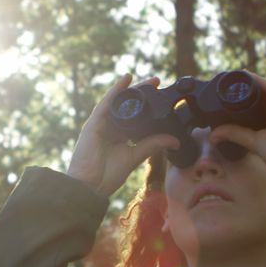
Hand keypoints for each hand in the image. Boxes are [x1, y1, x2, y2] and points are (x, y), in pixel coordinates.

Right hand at [67, 74, 179, 196]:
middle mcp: (110, 127)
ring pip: (118, 101)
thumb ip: (152, 145)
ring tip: (149, 80)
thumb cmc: (107, 175)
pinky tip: (127, 80)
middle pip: (127, 106)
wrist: (90, 186)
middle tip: (158, 81)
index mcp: (119, 136)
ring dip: (133, 88)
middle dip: (142, 92)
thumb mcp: (135, 156)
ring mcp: (101, 124)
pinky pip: (106, 103)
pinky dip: (116, 90)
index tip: (162, 96)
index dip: (147, 105)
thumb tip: (175, 141)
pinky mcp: (93, 123)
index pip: (134, 116)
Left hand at [208, 74, 265, 175]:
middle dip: (250, 89)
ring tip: (240, 76)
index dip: (247, 99)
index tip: (232, 92)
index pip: (261, 106)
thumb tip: (213, 135)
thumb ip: (234, 134)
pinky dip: (264, 84)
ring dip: (256, 83)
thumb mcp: (252, 141)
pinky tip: (252, 78)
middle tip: (233, 82)